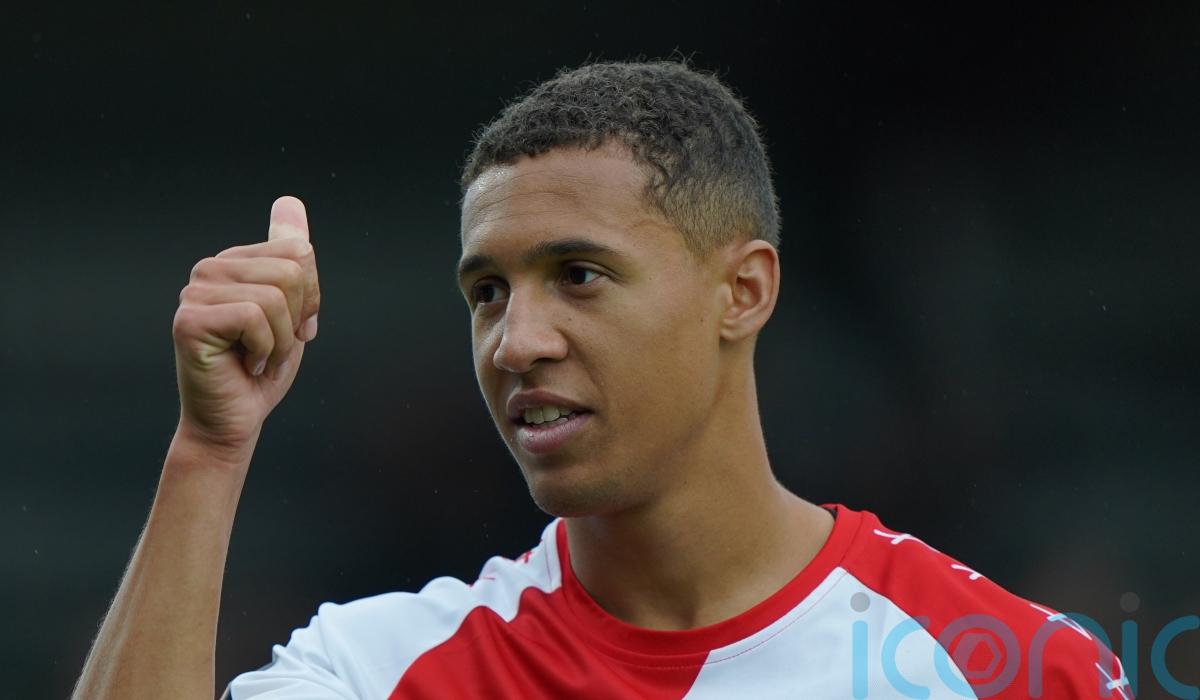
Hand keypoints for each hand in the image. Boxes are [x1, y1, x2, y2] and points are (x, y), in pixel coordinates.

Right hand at [171, 196, 320, 458]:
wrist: (233, 420)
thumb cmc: (261, 369)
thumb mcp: (291, 307)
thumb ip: (291, 255)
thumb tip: (290, 200)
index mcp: (235, 260)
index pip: (299, 251)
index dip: (310, 296)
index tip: (291, 327)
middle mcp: (210, 268)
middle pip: (292, 269)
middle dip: (297, 317)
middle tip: (273, 345)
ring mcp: (195, 292)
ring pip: (276, 295)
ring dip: (281, 339)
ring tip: (258, 356)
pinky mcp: (189, 319)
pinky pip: (255, 317)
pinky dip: (265, 349)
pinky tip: (245, 364)